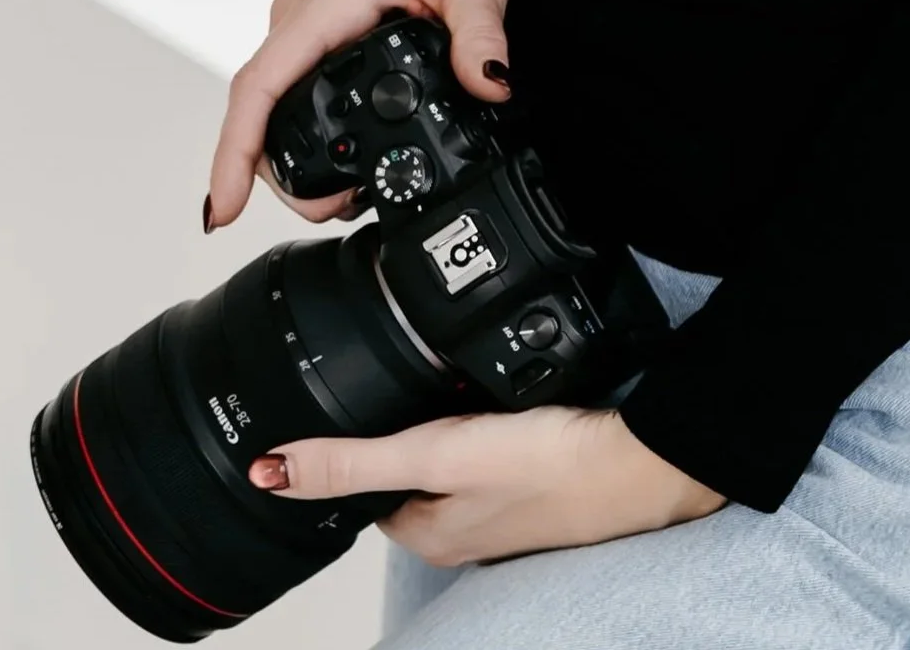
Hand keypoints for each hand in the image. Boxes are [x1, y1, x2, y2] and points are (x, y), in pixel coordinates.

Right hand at [206, 0, 511, 232]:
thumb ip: (479, 32)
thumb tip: (490, 86)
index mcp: (323, 3)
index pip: (258, 88)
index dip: (233, 154)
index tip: (222, 211)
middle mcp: (299, 14)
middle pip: (261, 109)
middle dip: (279, 173)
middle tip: (338, 208)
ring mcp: (303, 17)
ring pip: (275, 96)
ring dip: (292, 150)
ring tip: (346, 190)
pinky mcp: (316, 20)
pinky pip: (292, 79)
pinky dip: (303, 120)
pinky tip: (338, 148)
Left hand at [247, 407, 724, 563]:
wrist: (639, 461)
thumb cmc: (547, 466)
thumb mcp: (434, 454)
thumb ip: (352, 461)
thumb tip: (270, 470)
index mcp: (427, 535)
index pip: (363, 491)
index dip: (351, 446)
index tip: (341, 401)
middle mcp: (462, 529)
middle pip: (406, 474)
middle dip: (401, 428)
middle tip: (401, 374)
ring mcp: (504, 506)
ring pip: (451, 461)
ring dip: (446, 424)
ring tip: (449, 380)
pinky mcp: (540, 479)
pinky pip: (494, 451)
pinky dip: (487, 423)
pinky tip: (500, 396)